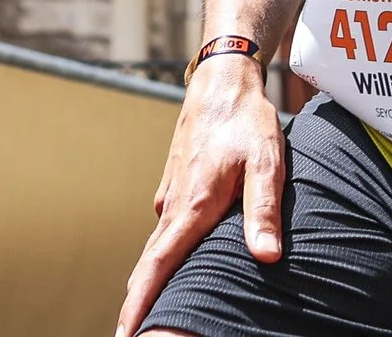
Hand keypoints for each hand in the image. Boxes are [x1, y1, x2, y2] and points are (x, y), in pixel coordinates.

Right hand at [115, 55, 281, 336]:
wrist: (222, 79)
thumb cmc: (247, 121)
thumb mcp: (267, 162)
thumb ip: (264, 211)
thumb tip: (267, 258)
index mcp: (194, 205)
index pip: (159, 265)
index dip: (140, 302)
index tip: (124, 332)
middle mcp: (174, 204)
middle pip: (149, 264)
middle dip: (137, 303)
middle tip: (126, 335)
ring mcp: (171, 194)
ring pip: (157, 247)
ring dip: (150, 280)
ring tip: (147, 311)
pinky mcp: (174, 185)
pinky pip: (166, 228)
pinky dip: (163, 254)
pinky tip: (172, 266)